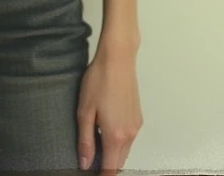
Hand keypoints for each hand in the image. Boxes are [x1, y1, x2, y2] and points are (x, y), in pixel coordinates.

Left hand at [76, 43, 142, 173]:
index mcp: (115, 136)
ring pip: (125, 151)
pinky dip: (119, 142)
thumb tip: (85, 163)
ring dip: (113, 154)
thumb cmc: (99, 80)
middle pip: (119, 163)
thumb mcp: (85, 111)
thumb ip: (85, 141)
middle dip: (107, 166)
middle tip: (90, 160)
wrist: (118, 58)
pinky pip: (129, 138)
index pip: (110, 169)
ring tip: (96, 143)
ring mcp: (136, 126)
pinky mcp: (138, 117)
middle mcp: (130, 134)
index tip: (91, 174)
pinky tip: (106, 129)